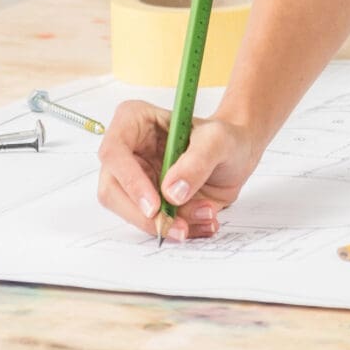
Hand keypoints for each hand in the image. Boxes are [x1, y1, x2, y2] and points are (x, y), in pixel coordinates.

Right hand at [94, 101, 263, 241]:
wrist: (237, 157)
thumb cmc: (224, 138)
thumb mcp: (219, 139)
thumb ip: (198, 160)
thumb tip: (172, 192)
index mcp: (135, 121)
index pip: (114, 151)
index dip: (130, 180)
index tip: (155, 205)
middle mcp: (127, 152)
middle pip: (112, 190)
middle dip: (145, 215)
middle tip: (178, 227)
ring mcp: (133, 179)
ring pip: (130, 212)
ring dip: (166, 223)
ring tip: (204, 215)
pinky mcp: (145, 202)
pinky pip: (149, 224)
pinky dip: (175, 229)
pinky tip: (201, 223)